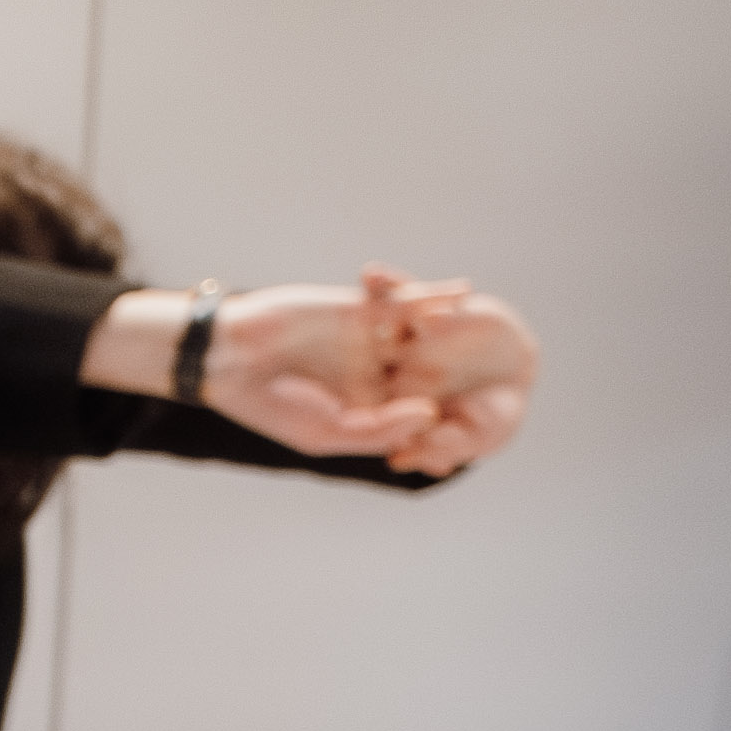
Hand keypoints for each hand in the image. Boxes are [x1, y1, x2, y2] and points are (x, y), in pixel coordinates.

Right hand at [146, 275, 543, 469]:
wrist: (230, 356)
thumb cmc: (273, 404)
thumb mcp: (329, 432)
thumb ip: (381, 427)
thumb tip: (431, 415)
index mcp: (360, 410)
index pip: (409, 419)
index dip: (440, 428)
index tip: (474, 437)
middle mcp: (368, 376)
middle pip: (422, 378)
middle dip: (455, 380)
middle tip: (500, 382)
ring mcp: (366, 342)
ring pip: (418, 340)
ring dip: (452, 335)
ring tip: (493, 327)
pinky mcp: (359, 310)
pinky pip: (403, 304)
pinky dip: (431, 297)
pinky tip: (463, 293)